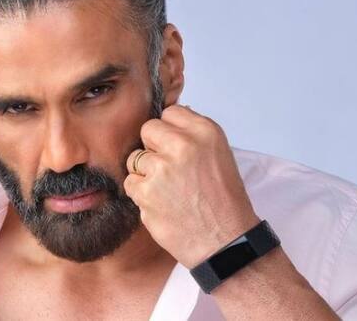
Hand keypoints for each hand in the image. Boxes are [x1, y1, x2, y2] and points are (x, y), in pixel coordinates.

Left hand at [124, 104, 259, 267]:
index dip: (169, 131)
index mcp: (206, 132)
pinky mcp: (146, 192)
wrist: (225, 242)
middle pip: (148, 129)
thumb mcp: (219, 155)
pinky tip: (161, 203)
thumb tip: (167, 121)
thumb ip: (192, 134)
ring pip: (135, 157)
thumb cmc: (223, 202)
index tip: (175, 147)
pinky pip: (130, 182)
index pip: (170, 113)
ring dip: (145, 172)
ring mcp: (162, 169)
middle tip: (168, 168)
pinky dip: (140, 193)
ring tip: (167, 189)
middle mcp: (184, 146)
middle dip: (153, 147)